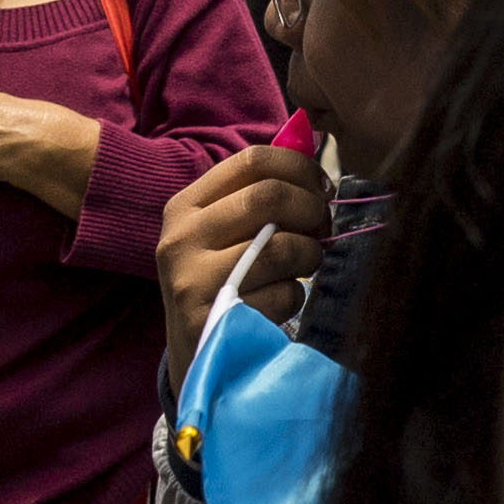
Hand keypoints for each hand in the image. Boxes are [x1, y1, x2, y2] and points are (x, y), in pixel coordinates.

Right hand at [157, 138, 331, 336]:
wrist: (196, 356)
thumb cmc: (222, 281)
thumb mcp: (223, 233)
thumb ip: (257, 193)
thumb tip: (313, 147)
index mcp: (185, 206)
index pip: (252, 160)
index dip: (300, 168)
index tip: (322, 187)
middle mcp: (180, 238)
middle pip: (269, 197)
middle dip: (311, 210)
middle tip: (322, 227)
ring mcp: (191, 280)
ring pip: (282, 247)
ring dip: (310, 255)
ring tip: (304, 265)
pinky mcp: (211, 320)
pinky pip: (283, 293)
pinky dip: (295, 296)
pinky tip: (279, 301)